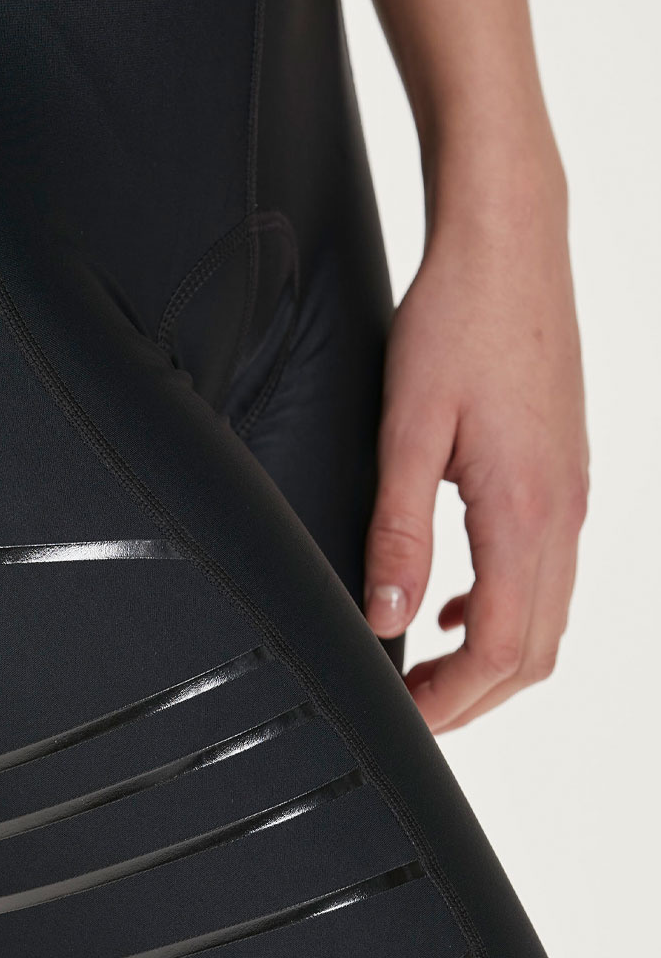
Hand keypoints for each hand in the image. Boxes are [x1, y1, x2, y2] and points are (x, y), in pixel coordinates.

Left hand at [363, 159, 588, 733]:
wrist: (511, 242)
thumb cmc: (458, 319)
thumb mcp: (407, 429)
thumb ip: (397, 532)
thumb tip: (387, 618)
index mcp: (525, 511)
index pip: (499, 650)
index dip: (449, 702)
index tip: (401, 715)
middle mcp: (562, 514)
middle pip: (532, 653)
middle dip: (471, 699)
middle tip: (408, 709)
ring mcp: (571, 498)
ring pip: (545, 621)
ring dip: (488, 661)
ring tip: (423, 669)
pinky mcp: (563, 480)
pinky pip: (545, 576)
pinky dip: (502, 612)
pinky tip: (451, 603)